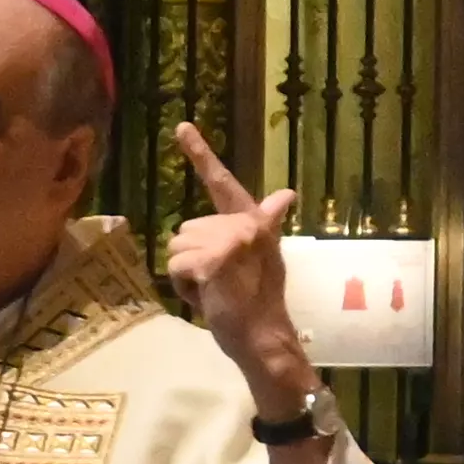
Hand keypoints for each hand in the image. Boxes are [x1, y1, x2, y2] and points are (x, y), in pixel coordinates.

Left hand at [163, 122, 316, 412]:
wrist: (265, 337)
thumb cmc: (260, 303)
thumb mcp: (264, 257)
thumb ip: (266, 223)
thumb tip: (287, 194)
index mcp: (253, 222)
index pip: (223, 183)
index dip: (201, 154)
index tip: (182, 127)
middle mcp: (243, 224)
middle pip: (186, 230)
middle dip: (194, 260)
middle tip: (221, 283)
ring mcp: (228, 241)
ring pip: (177, 249)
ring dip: (187, 276)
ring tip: (215, 291)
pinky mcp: (212, 260)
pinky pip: (176, 268)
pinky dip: (184, 289)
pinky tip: (207, 299)